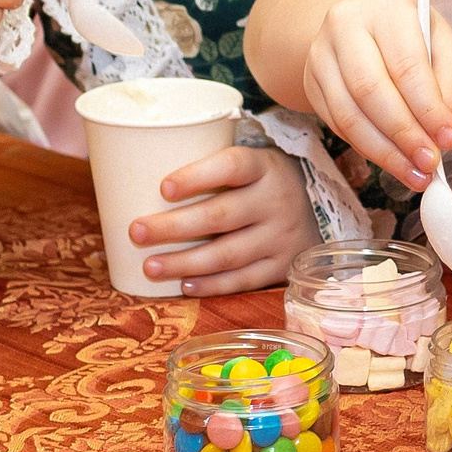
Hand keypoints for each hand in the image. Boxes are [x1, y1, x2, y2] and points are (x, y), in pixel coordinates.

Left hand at [129, 145, 316, 295]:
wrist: (314, 212)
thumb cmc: (260, 184)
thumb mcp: (249, 165)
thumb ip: (213, 171)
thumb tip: (140, 179)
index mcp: (265, 167)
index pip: (232, 166)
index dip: (197, 176)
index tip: (163, 188)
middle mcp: (277, 201)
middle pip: (221, 215)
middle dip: (174, 226)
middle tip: (137, 231)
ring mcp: (282, 237)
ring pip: (228, 254)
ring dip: (184, 262)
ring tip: (150, 266)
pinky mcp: (282, 267)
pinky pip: (243, 280)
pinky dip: (212, 285)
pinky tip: (184, 285)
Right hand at [296, 0, 451, 190]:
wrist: (359, 17)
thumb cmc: (407, 32)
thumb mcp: (440, 41)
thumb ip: (448, 82)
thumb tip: (443, 130)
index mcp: (385, 9)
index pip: (406, 65)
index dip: (428, 109)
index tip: (449, 139)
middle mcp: (344, 26)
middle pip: (370, 91)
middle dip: (404, 135)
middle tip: (429, 163)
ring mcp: (320, 55)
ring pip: (348, 114)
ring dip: (384, 152)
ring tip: (414, 173)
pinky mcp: (310, 82)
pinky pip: (337, 125)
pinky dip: (367, 149)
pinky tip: (391, 161)